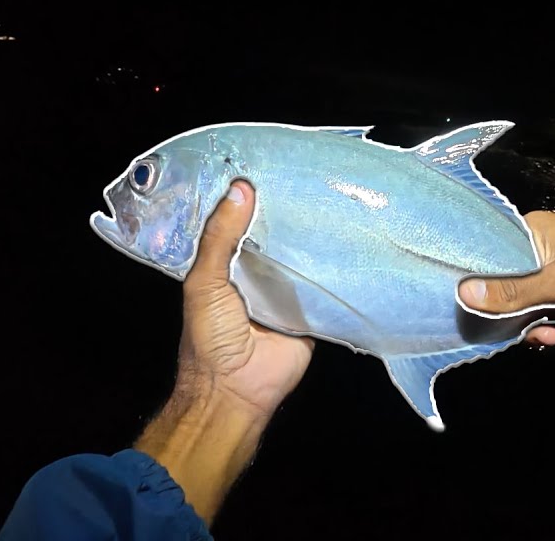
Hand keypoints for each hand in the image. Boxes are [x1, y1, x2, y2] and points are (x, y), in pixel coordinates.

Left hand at [135, 180, 312, 524]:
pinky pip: (324, 283)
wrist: (237, 392)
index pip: (236, 221)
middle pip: (272, 234)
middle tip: (307, 176)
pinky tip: (349, 240)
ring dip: (311, 237)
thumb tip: (241, 188)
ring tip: (333, 199)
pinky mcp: (311, 309)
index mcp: (223, 264)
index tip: (266, 161)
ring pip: (300, 255)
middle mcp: (254, 273)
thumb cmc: (210, 338)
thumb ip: (219, 237)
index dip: (247, 196)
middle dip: (285, 212)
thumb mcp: (205, 281)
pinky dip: (334, 267)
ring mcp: (285, 290)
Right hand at [459, 211, 554, 345]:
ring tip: (550, 338)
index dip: (482, 286)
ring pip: (532, 298)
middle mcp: (542, 242)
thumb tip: (463, 295)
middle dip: (516, 314)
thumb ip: (515, 293)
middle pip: (510, 283)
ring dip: (537, 321)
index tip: (481, 314)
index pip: (489, 256)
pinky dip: (554, 319)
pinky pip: (553, 302)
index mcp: (533, 229)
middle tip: (530, 335)